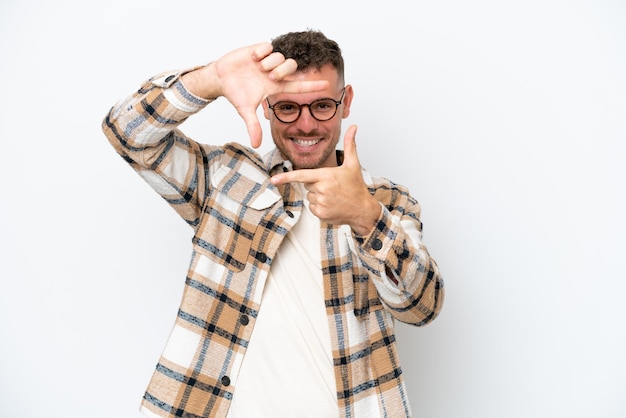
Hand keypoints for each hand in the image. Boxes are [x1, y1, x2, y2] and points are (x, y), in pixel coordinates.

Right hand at [182, 43, 327, 147]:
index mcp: (275, 86)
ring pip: (280, 56)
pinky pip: (268, 46)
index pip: (298, 86)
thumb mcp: (245, 111)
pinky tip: (252, 58)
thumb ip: (253, 126)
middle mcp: (275, 72)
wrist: (221, 79)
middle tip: (269, 76)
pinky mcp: (258, 49)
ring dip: (269, 63)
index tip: (327, 86)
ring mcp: (267, 61)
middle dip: (283, 71)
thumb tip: (256, 145)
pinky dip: (261, 52)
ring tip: (257, 67)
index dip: (312, 86)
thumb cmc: (236, 93)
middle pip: (292, 66)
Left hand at [270, 125, 380, 234]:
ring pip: (309, 196)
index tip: (273, 180)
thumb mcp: (353, 164)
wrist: (363, 210)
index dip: (286, 177)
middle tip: (332, 186)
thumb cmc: (356, 187)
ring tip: (333, 196)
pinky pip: (312, 207)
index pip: (301, 176)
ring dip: (318, 196)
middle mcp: (322, 190)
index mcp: (326, 176)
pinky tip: (331, 205)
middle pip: (307, 184)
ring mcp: (321, 203)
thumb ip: (350, 144)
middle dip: (316, 184)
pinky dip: (319, 206)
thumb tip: (353, 127)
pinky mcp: (320, 214)